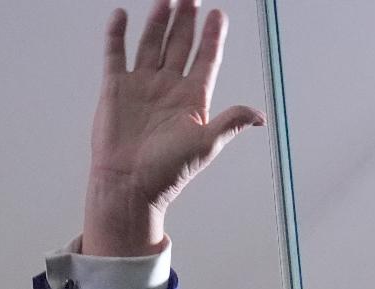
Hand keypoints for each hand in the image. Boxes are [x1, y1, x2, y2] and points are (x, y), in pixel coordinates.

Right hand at [83, 1, 263, 256]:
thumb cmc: (167, 172)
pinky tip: (122, 15)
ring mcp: (141, 86)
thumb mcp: (205, 145)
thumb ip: (230, 123)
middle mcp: (167, 88)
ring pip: (151, 44)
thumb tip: (259, 115)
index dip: (212, 37)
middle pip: (179, 45)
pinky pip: (116, 55)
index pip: (205, 59)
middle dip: (186, 20)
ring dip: (158, 21)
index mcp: (191, 100)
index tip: (218, 15)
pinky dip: (117, 35)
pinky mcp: (115, 89)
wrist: (129, 185)